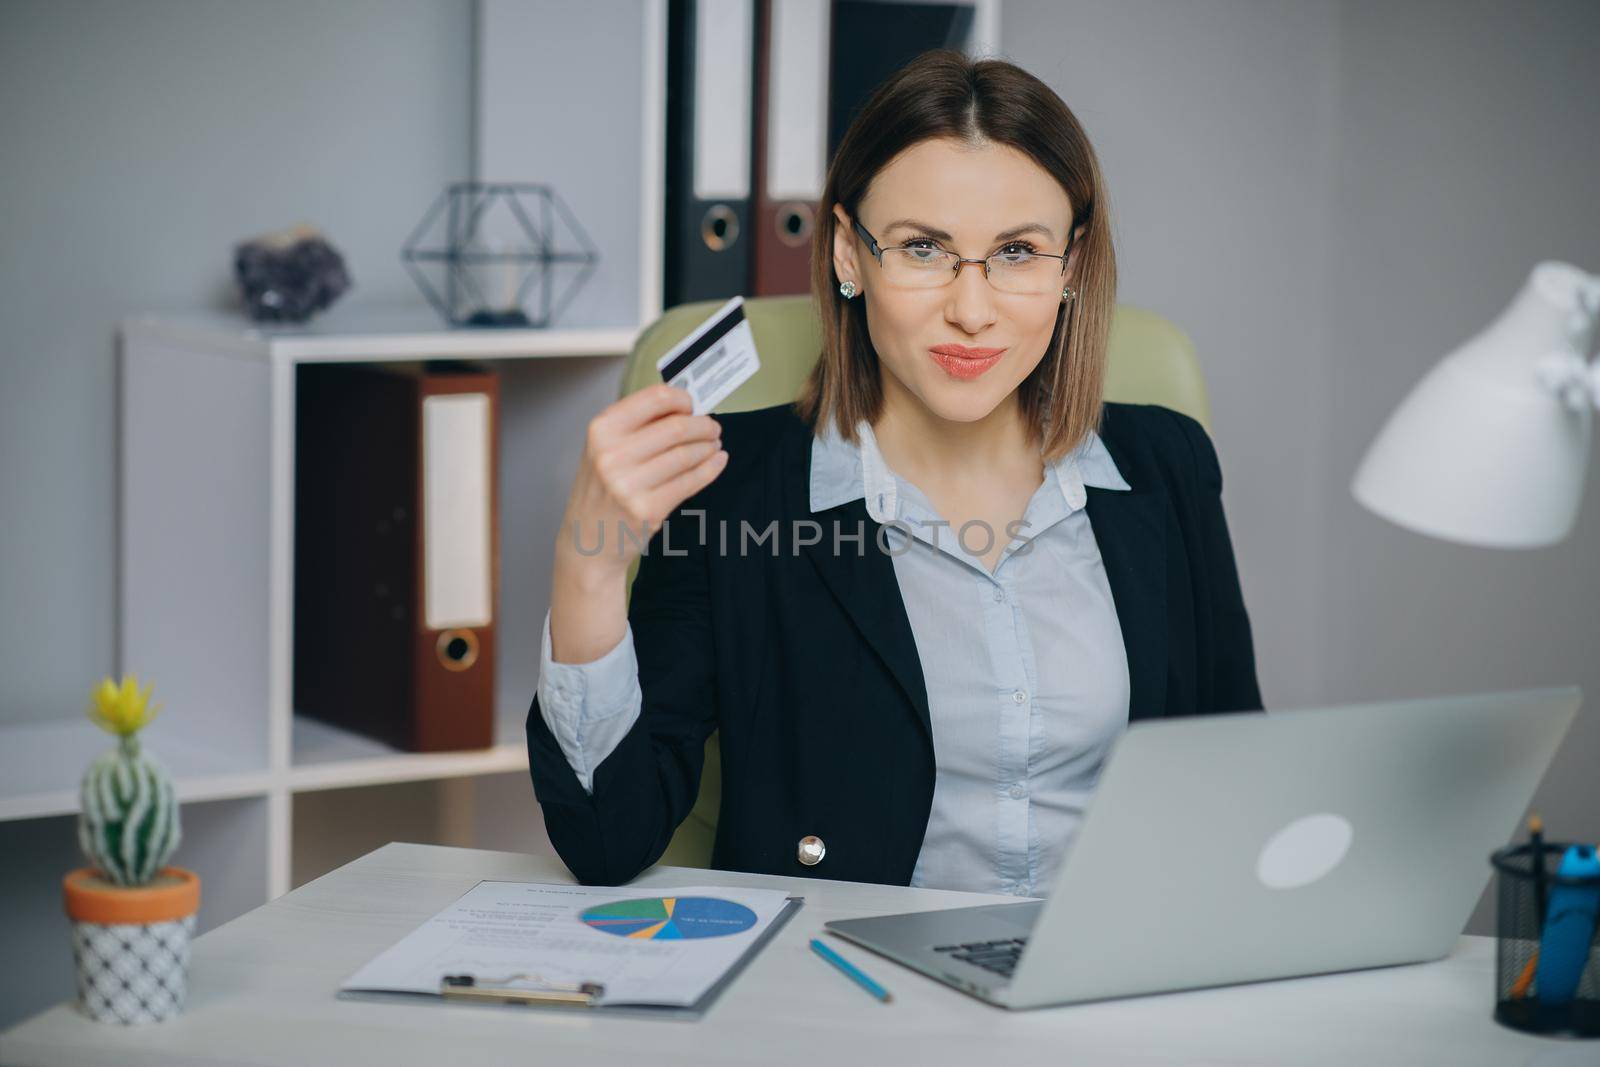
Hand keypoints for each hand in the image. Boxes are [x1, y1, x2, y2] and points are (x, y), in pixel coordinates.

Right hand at [556, 383, 726, 583]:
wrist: (588, 541)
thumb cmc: (601, 491)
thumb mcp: (603, 449)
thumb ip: (636, 426)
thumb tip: (682, 407)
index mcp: (601, 430)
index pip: (654, 399)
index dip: (682, 399)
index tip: (692, 405)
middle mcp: (612, 455)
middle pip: (676, 426)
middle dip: (703, 425)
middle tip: (712, 428)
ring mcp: (629, 484)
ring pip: (686, 454)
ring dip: (708, 447)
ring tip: (713, 446)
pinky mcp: (648, 509)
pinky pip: (690, 482)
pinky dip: (710, 469)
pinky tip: (716, 462)